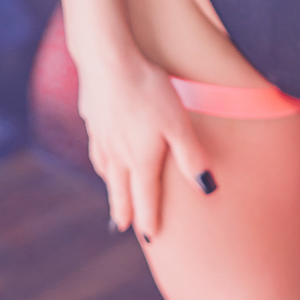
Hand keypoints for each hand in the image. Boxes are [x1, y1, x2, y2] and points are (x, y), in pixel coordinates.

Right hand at [76, 42, 214, 239]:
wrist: (107, 62)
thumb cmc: (148, 91)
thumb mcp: (178, 123)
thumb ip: (191, 157)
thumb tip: (207, 189)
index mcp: (140, 160)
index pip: (146, 198)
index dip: (149, 219)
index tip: (150, 238)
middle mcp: (117, 155)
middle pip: (121, 190)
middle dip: (123, 210)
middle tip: (122, 227)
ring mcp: (102, 137)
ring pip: (106, 170)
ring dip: (111, 188)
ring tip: (113, 196)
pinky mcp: (93, 118)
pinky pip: (97, 148)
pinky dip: (100, 161)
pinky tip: (101, 156)